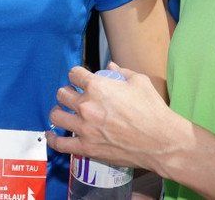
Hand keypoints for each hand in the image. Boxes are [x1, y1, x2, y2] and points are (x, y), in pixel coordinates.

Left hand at [46, 63, 182, 172]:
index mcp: (97, 86)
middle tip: (74, 96)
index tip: (80, 79)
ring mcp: (84, 128)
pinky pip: (60, 144)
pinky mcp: (86, 148)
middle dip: (67, 92)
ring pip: (56, 115)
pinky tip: (54, 134)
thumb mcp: (139, 82)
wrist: (161, 142)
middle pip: (62, 93)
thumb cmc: (152, 110)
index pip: (74, 74)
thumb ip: (121, 72)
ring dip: (59, 111)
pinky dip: (54, 139)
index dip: (77, 74)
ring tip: (65, 112)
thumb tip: (110, 66)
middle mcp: (86, 106)